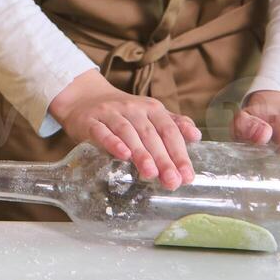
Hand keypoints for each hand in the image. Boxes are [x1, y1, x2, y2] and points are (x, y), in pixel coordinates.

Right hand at [48, 69, 201, 189]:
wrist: (84, 98)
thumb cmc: (123, 113)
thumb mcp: (149, 115)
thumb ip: (172, 125)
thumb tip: (196, 135)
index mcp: (151, 108)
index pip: (169, 131)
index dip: (179, 153)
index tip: (187, 175)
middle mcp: (133, 108)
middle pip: (151, 134)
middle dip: (163, 159)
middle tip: (172, 181)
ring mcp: (110, 113)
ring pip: (128, 133)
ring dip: (140, 153)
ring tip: (151, 173)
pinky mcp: (90, 121)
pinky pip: (102, 132)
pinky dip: (112, 143)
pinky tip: (122, 155)